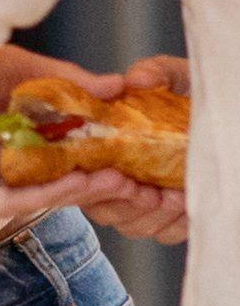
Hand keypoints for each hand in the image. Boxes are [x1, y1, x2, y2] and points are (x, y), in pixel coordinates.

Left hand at [0, 47, 145, 226]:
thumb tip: (116, 86)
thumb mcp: (19, 73)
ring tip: (117, 178)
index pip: (30, 152)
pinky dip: (51, 192)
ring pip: (28, 192)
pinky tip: (85, 181)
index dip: (73, 152)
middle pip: (33, 177)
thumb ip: (65, 84)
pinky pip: (12, 201)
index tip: (112, 148)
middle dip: (83, 175)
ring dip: (75, 187)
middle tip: (125, 171)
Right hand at [80, 56, 191, 240]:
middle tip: (146, 193)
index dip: (90, 184)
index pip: (81, 174)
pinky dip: (173, 225)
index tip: (115, 176)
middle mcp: (119, 175)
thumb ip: (156, 72)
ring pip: (132, 226)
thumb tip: (135, 80)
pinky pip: (164, 233)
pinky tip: (184, 204)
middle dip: (122, 205)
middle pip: (102, 209)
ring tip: (171, 198)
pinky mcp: (174, 215)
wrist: (230, 112)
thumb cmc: (195, 96)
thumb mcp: (178, 76)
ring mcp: (145, 199)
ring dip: (149, 217)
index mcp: (107, 144)